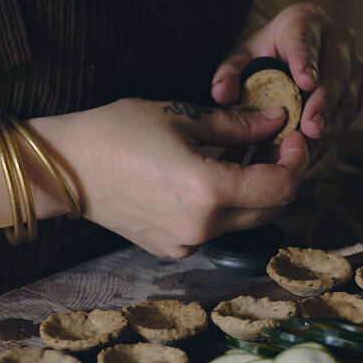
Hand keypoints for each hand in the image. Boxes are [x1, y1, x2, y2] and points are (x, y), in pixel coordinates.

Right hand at [32, 99, 308, 257]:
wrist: (66, 167)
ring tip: (241, 151)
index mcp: (208, 191)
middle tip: (275, 140)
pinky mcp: (172, 248)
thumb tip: (276, 120)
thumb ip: (235, 123)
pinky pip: (215, 227)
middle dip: (280, 174)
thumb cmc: (117, 131)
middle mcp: (203, 227)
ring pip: (244, 220)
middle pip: (270, 208)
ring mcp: (187, 243)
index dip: (296, 161)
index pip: (280, 187)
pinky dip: (226, 202)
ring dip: (254, 189)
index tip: (293, 135)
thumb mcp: (180, 115)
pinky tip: (211, 172)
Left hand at [210, 2, 362, 157]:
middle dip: (324, 100)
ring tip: (312, 143)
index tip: (306, 82)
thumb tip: (222, 94)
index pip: (306, 39)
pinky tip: (314, 150)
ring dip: (331, 122)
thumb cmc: (263, 55)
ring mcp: (353, 65)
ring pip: (348, 95)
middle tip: (311, 127)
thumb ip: (229, 73)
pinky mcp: (356, 91)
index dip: (307, 61)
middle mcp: (337, 38)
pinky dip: (331, 134)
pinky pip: (348, 114)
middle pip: (336, 69)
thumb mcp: (241, 58)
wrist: (287, 55)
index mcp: (305, 20)